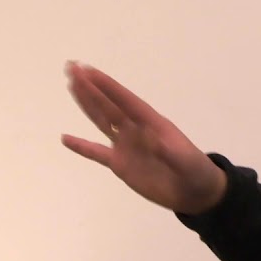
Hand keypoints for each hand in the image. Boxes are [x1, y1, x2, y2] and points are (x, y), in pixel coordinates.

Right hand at [61, 61, 227, 215]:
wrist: (194, 192)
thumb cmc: (194, 171)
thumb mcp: (185, 160)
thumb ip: (168, 151)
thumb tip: (151, 140)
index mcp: (150, 122)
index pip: (124, 99)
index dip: (106, 85)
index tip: (87, 70)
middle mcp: (134, 129)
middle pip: (108, 105)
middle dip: (90, 87)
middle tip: (72, 69)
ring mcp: (126, 146)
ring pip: (101, 121)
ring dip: (87, 104)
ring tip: (71, 86)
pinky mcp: (120, 165)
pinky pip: (97, 153)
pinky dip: (82, 146)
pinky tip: (66, 138)